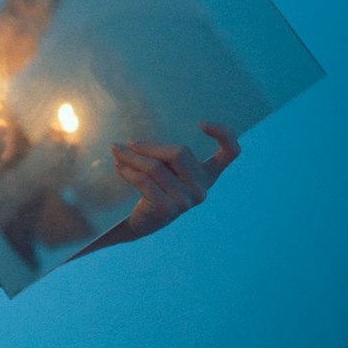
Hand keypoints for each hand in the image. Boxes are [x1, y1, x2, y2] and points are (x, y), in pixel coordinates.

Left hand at [111, 122, 239, 236]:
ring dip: (131, 157)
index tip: (201, 123)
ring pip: (155, 166)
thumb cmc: (154, 189)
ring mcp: (186, 201)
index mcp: (207, 176)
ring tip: (117, 151)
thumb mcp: (166, 169)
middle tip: (126, 144)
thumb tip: (133, 141)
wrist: (139, 224)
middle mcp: (201, 189)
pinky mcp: (167, 209)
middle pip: (178, 153)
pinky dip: (127, 170)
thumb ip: (164, 154)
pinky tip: (119, 166)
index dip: (224, 134)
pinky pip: (143, 180)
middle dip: (148, 146)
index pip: (231, 153)